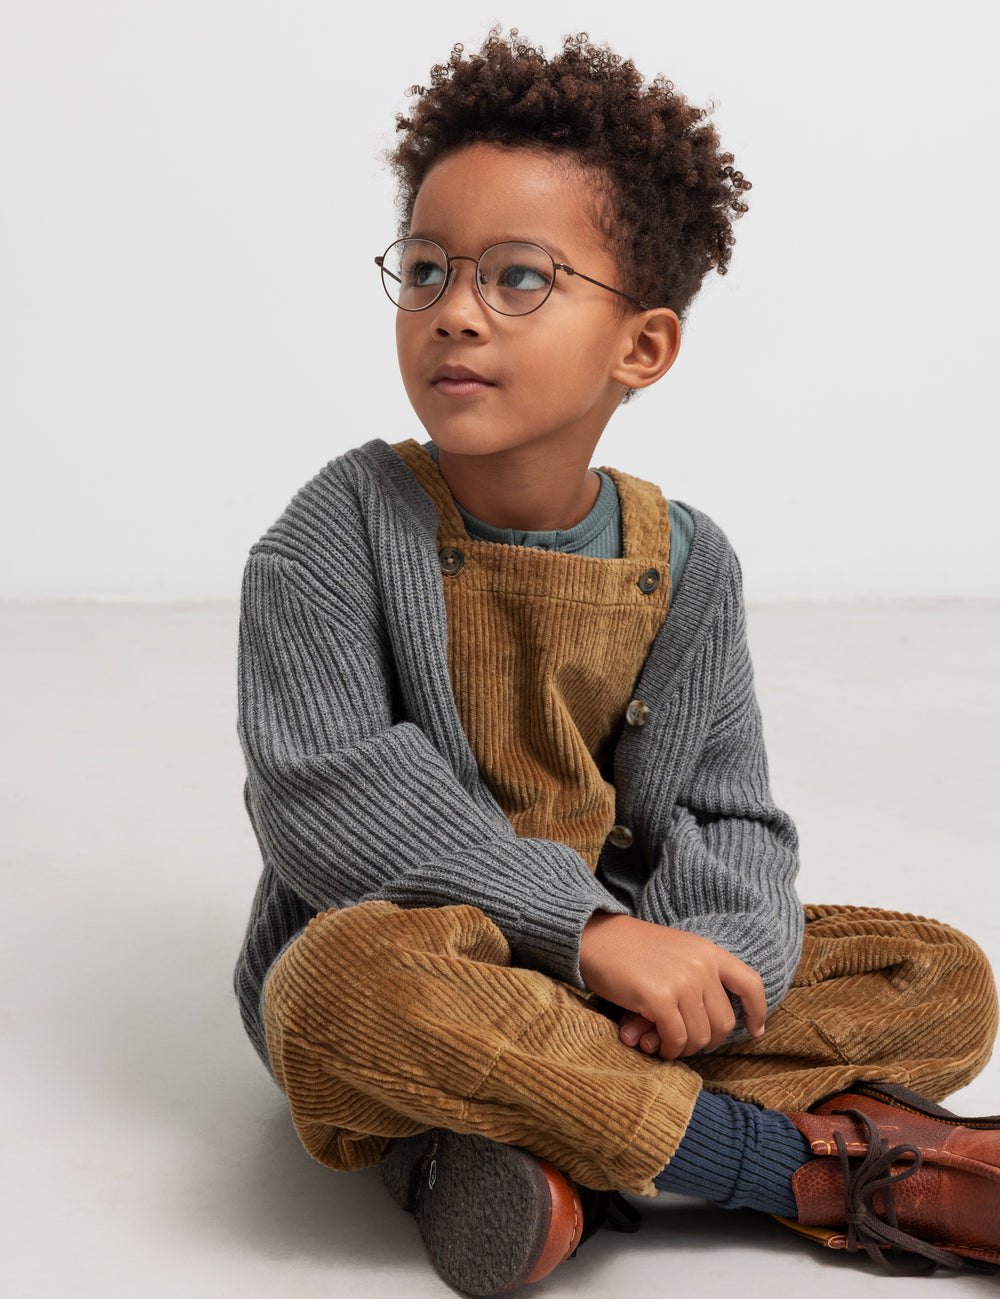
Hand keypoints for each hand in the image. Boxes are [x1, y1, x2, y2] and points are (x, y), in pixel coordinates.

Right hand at [579, 912, 766, 1059]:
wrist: (594, 936)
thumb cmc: (630, 950)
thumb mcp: (675, 954)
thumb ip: (696, 983)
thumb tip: (702, 1036)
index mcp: (708, 952)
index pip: (750, 983)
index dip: (757, 1011)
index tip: (756, 1030)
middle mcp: (701, 965)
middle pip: (723, 1023)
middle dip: (705, 1041)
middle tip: (681, 1042)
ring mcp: (682, 981)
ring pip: (700, 1036)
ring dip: (681, 1048)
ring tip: (661, 1042)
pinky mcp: (659, 997)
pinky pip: (676, 1038)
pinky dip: (666, 1048)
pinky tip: (652, 1044)